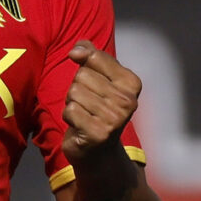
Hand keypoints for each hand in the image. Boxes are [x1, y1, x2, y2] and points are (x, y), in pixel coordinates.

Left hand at [61, 40, 140, 164]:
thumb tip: (77, 49)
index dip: (84, 67)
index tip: (93, 83)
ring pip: (74, 92)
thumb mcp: (99, 78)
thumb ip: (91, 55)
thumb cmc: (96, 108)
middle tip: (88, 104)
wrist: (99, 151)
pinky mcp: (99, 133)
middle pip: (81, 76)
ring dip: (72, 103)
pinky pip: (70, 110)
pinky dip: (69, 117)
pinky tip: (80, 125)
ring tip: (85, 114)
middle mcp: (127, 100)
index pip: (94, 57)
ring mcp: (114, 118)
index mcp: (131, 82)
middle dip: (77, 88)